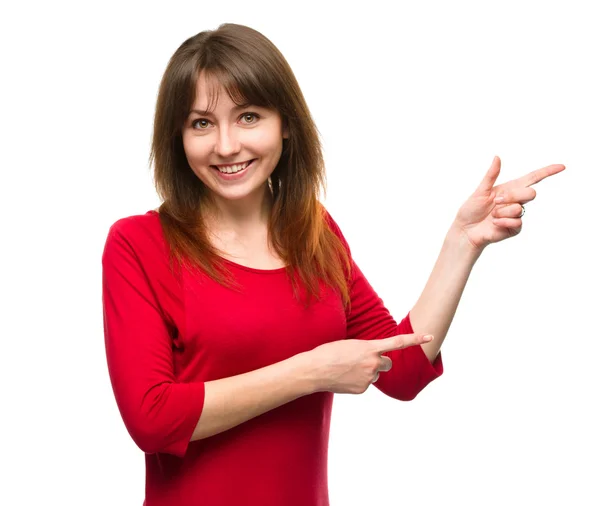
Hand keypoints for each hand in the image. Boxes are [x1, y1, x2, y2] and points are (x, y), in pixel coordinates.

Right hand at [307, 333, 432, 393]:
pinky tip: (344, 377)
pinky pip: (365, 383)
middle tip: (364, 360)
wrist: (314, 370)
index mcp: (370, 347)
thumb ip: (366, 350)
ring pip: (375, 374)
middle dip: (380, 362)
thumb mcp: (350, 344)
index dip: (416, 339)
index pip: (398, 342)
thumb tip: (373, 360)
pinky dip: (358, 381)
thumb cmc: (328, 353)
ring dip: (367, 371)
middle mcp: (373, 363)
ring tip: (347, 369)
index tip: (430, 336)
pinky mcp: (362, 389)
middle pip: (388, 363)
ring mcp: (369, 378)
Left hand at [454, 156, 564, 250]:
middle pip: (530, 193)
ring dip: (502, 211)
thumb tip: (497, 157)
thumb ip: (491, 175)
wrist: (465, 230)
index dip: (547, 172)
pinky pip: (517, 222)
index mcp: (510, 189)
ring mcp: (516, 215)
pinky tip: (494, 224)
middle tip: (496, 202)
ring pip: (519, 208)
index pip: (533, 178)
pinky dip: (503, 222)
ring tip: (492, 215)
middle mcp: (516, 201)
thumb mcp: (480, 191)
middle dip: (512, 196)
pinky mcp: (515, 228)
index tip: (561, 166)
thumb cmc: (471, 210)